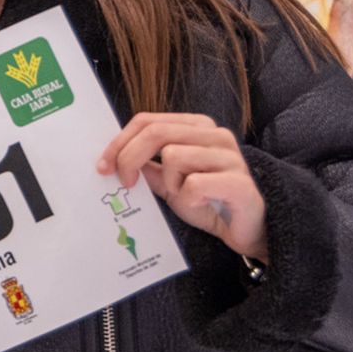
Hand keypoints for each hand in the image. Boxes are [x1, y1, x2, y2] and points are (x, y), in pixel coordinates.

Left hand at [98, 112, 267, 259]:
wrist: (249, 230)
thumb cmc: (208, 202)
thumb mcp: (169, 183)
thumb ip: (147, 167)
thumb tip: (114, 160)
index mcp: (197, 127)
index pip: (148, 120)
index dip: (119, 142)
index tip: (103, 166)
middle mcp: (216, 135)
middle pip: (156, 133)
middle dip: (130, 158)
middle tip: (126, 183)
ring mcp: (231, 156)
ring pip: (174, 156)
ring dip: (170, 185)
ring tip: (185, 197)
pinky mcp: (240, 183)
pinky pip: (194, 184)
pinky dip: (188, 201)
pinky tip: (201, 207)